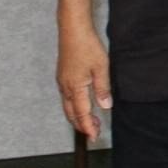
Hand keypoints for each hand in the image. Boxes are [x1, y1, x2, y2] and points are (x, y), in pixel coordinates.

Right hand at [56, 23, 110, 138]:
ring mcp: (62, 82)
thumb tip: (105, 106)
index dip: (88, 127)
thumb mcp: (101, 67)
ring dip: (77, 116)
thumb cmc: (87, 46)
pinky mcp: (62, 76)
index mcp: (75, 88)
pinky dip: (74, 106)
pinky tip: (82, 105)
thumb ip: (103, 88)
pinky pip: (67, 98)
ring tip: (90, 122)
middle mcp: (66, 88)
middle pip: (72, 114)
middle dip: (82, 125)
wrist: (73, 31)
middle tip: (93, 133)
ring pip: (68, 106)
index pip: (82, 114)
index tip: (94, 136)